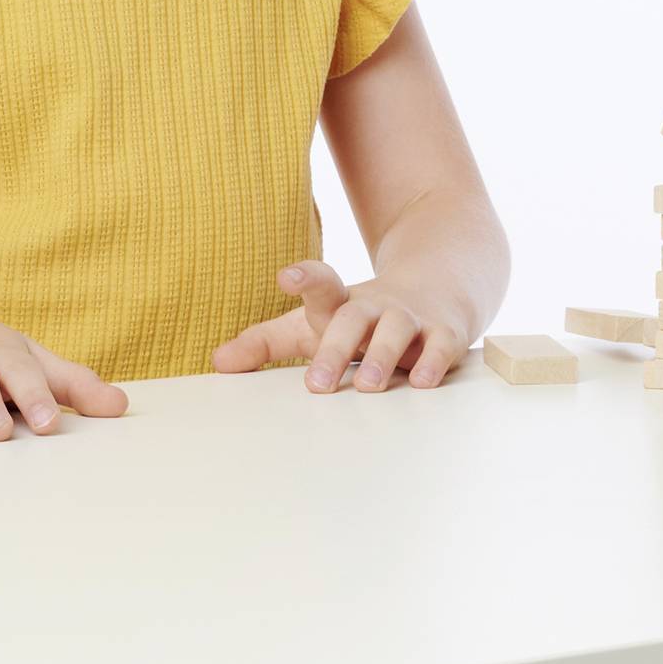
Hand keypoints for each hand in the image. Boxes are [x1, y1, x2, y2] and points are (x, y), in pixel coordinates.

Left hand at [211, 260, 475, 392]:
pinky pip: (441, 346)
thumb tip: (217, 363)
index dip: (305, 279)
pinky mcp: (445, 332)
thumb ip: (268, 342)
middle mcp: (376, 306)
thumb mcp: (318, 323)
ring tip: (368, 387)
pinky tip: (422, 381)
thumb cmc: (366, 316)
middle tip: (316, 385)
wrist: (445, 282)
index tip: (286, 276)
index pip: (320, 287)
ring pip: (397, 331)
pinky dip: (433, 362)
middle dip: (335, 349)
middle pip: (353, 319)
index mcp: (340, 304)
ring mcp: (412, 317)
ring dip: (383, 357)